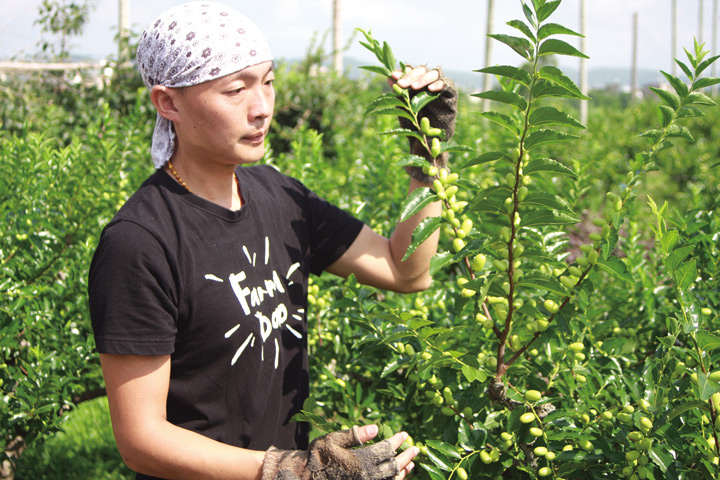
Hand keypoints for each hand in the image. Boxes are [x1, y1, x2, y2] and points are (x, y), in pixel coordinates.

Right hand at [261, 424, 418, 479]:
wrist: (305, 478)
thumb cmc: (318, 456)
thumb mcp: (333, 440)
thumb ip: (355, 435)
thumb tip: (376, 428)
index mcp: (360, 462)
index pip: (386, 450)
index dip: (396, 441)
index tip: (404, 434)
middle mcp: (366, 476)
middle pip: (393, 466)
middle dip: (406, 456)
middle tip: (416, 448)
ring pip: (391, 479)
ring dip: (403, 470)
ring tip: (412, 462)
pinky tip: (399, 474)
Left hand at [388, 65, 458, 183]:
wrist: (426, 143)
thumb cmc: (414, 125)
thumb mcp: (403, 108)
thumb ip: (399, 93)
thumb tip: (388, 78)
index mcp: (417, 84)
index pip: (412, 71)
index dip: (403, 72)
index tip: (393, 76)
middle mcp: (429, 83)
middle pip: (422, 70)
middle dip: (411, 76)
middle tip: (401, 84)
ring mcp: (441, 88)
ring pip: (435, 74)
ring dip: (423, 79)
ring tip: (414, 87)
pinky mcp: (451, 96)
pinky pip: (448, 86)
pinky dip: (439, 85)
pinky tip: (431, 89)